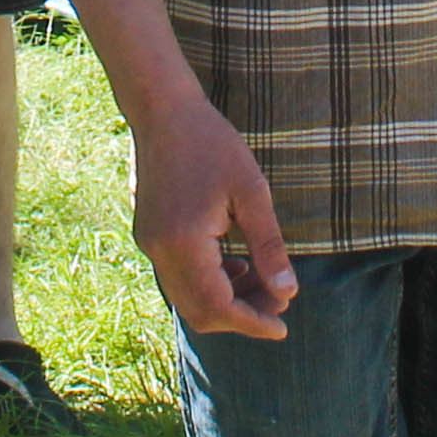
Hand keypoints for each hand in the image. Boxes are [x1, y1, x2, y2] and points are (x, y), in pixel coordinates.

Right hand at [129, 81, 297, 339]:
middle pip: (199, 312)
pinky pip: (178, 278)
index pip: (218, 306)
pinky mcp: (148, 236)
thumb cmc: (212, 144)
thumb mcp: (251, 192)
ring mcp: (149, 245)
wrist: (164, 110)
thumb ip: (268, 246)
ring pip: (187, 299)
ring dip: (225, 301)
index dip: (252, 322)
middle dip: (241, 315)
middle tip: (279, 302)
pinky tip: (235, 265)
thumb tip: (287, 292)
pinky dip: (208, 283)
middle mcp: (159, 251)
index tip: (283, 326)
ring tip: (262, 281)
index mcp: (183, 243)